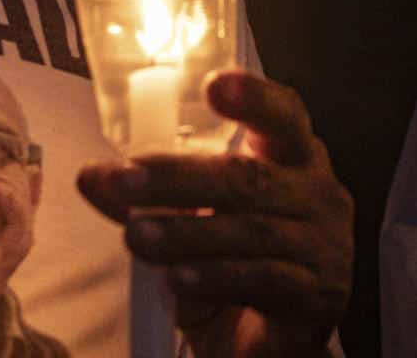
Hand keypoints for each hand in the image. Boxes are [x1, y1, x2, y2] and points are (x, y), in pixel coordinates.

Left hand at [77, 70, 352, 357]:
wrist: (274, 340)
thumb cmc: (238, 261)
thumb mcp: (190, 222)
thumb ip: (148, 198)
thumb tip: (92, 176)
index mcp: (295, 156)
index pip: (284, 115)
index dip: (254, 98)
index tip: (215, 85)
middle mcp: (319, 193)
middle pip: (249, 176)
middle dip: (179, 177)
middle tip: (125, 179)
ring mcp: (325, 244)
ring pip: (251, 230)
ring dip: (186, 233)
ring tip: (136, 235)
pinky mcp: (319, 294)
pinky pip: (262, 278)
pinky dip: (216, 276)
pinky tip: (178, 279)